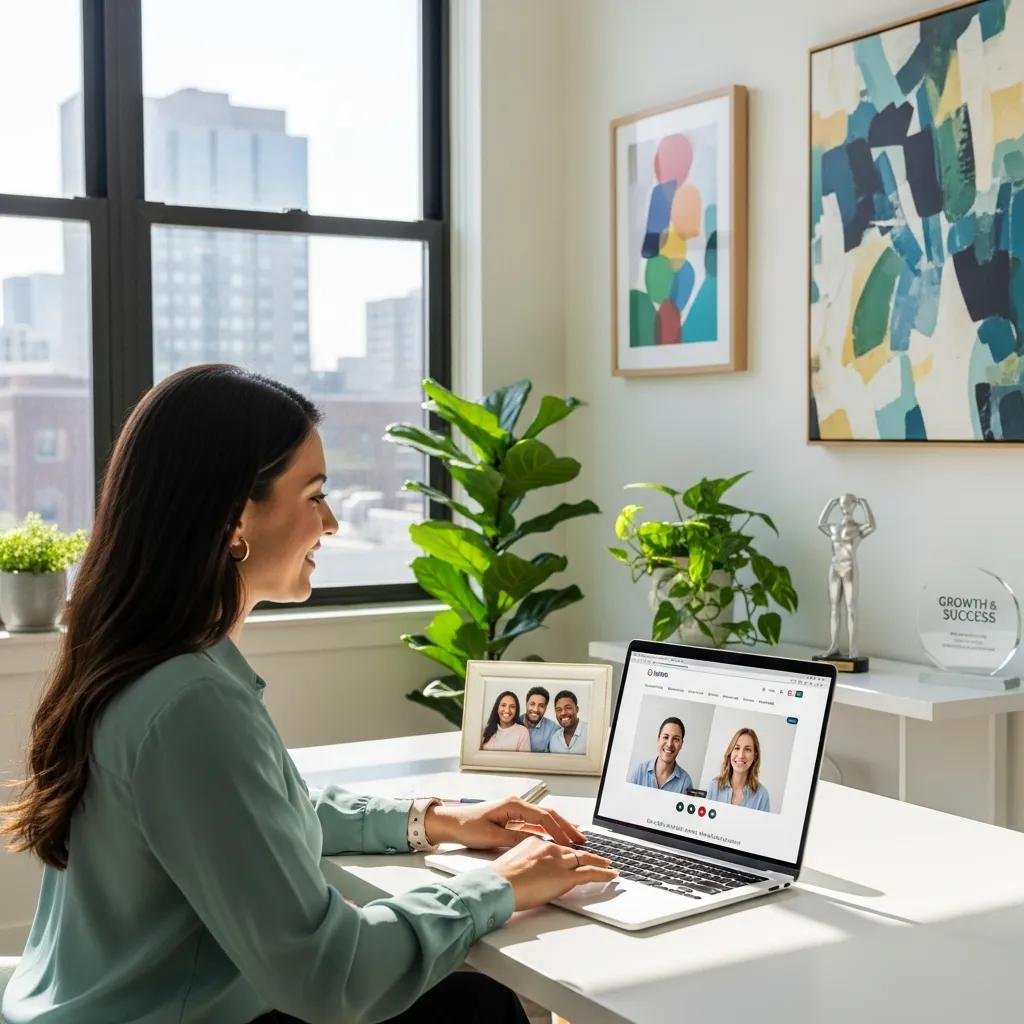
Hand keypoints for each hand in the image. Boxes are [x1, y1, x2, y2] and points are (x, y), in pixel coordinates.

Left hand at [424, 797, 585, 849]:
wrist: (450, 823)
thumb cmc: (466, 827)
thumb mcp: (491, 836)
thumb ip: (514, 839)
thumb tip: (536, 842)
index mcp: (513, 805)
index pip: (544, 817)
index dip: (560, 830)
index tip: (572, 841)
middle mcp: (516, 805)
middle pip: (548, 815)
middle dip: (566, 826)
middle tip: (581, 839)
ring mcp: (514, 812)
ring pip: (543, 819)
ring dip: (559, 828)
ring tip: (575, 838)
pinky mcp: (511, 820)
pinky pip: (534, 825)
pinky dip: (547, 831)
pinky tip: (555, 839)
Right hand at [490, 836, 617, 910]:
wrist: (498, 885)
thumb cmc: (500, 878)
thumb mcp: (513, 861)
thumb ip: (528, 861)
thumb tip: (532, 870)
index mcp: (536, 842)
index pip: (558, 846)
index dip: (569, 852)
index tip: (574, 854)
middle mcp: (550, 848)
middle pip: (574, 851)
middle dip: (588, 855)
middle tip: (599, 857)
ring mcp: (558, 861)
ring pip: (585, 860)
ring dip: (599, 863)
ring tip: (608, 866)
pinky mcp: (565, 876)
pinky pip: (589, 873)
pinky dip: (603, 873)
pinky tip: (611, 874)